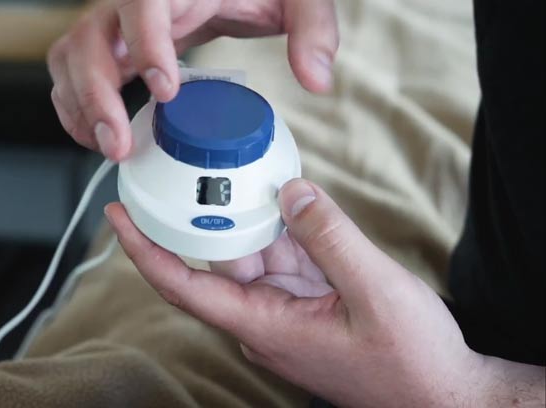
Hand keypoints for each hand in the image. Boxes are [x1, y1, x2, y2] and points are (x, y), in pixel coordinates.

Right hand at [47, 0, 337, 160]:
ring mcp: (117, 24)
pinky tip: (99, 135)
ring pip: (71, 57)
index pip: (142, 3)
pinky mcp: (113, 46)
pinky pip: (73, 71)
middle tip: (119, 143)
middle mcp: (134, 1)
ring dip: (80, 107)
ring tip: (109, 148)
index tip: (166, 90)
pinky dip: (76, 106)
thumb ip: (313, 28)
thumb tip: (316, 78)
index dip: (146, 45)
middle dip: (97, 95)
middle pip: (90, 38)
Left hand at [105, 179, 492, 406]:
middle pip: (218, 256)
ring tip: (247, 168)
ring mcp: (286, 308)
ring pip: (255, 250)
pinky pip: (286, 255)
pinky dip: (287, 226)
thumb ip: (329, 236)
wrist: (444, 397)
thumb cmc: (410, 363)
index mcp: (263, 325)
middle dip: (208, 213)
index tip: (118, 216)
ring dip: (255, 215)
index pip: (183, 284)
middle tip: (192, 162)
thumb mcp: (374, 292)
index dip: (145, 250)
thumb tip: (290, 191)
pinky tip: (292, 196)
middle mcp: (264, 316)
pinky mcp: (308, 301)